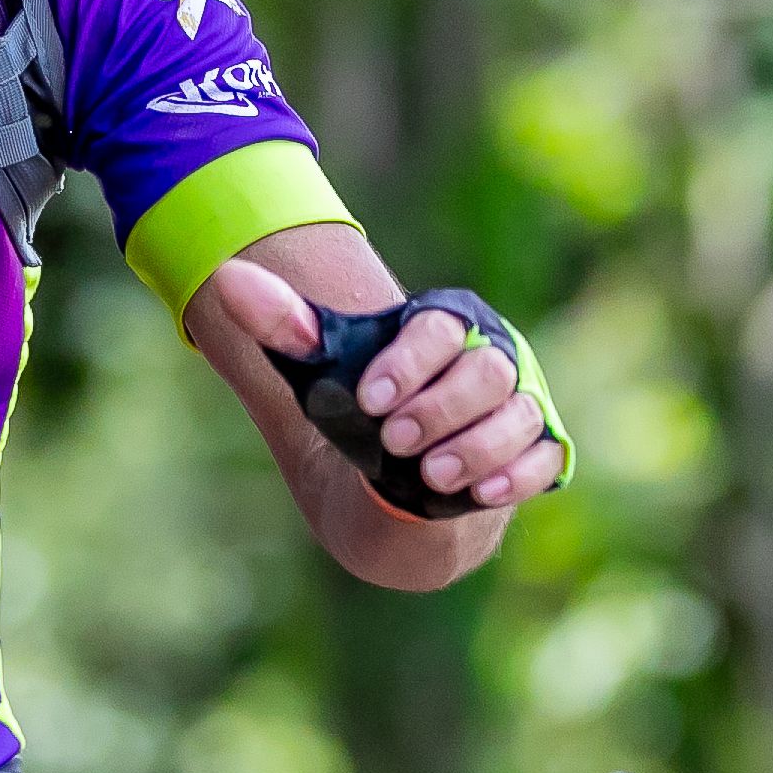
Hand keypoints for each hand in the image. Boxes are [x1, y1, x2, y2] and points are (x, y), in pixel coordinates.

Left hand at [207, 263, 569, 513]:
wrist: (400, 470)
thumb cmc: (367, 405)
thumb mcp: (323, 367)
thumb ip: (285, 325)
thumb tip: (228, 279)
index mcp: (446, 325)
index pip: (441, 329)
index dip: (409, 362)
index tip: (368, 399)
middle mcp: (494, 358)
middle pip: (488, 371)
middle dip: (441, 407)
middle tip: (395, 440)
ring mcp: (521, 405)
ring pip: (517, 416)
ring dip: (477, 446)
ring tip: (432, 474)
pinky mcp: (537, 451)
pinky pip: (544, 458)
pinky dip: (518, 474)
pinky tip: (482, 493)